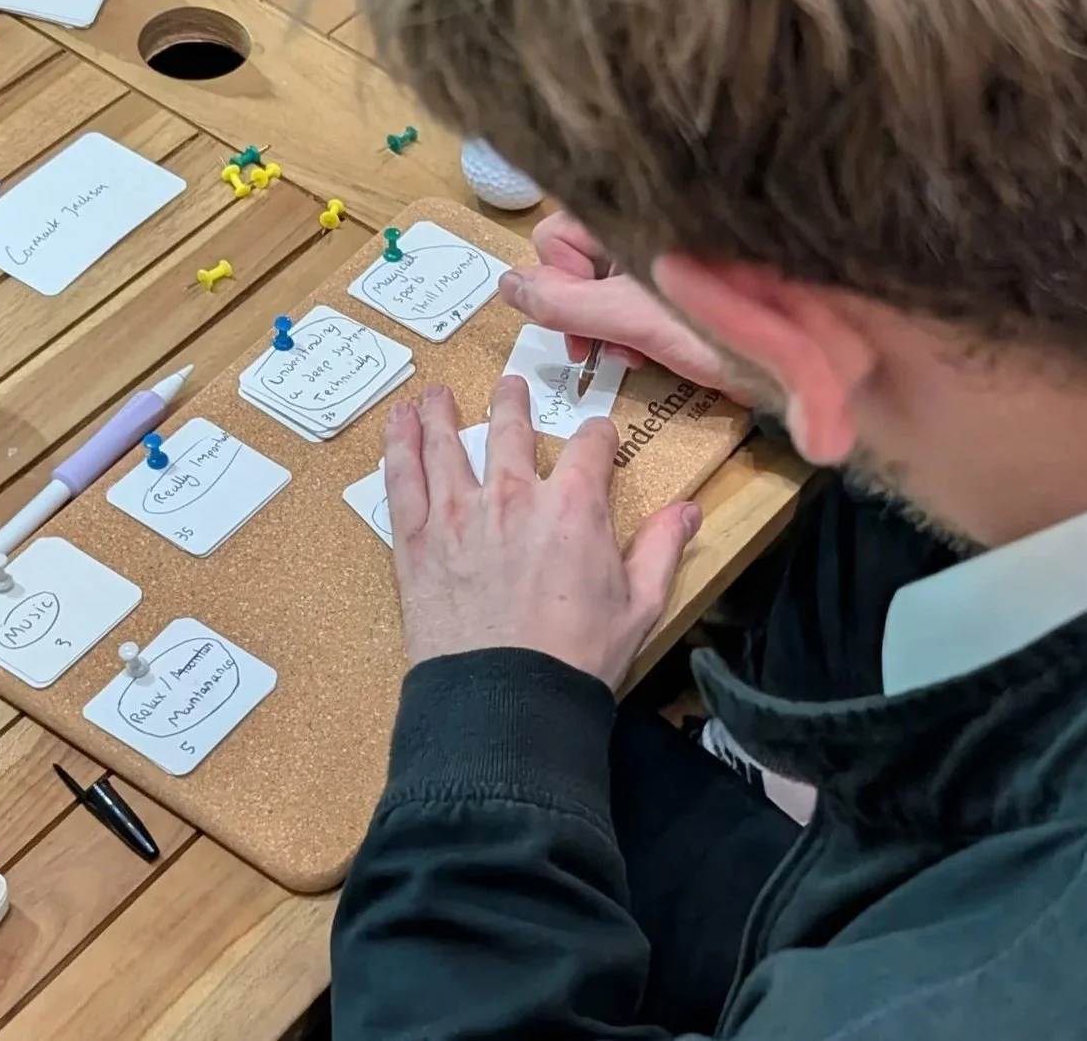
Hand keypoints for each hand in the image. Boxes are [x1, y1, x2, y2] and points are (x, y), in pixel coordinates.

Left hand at [384, 379, 700, 684]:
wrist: (508, 702)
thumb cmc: (577, 660)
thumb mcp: (640, 607)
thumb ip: (661, 549)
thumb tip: (688, 509)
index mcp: (574, 507)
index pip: (591, 446)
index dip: (598, 436)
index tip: (598, 438)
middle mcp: (513, 495)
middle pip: (511, 428)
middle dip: (513, 402)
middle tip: (510, 386)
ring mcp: (458, 513)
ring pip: (448, 442)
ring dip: (443, 412)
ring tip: (436, 394)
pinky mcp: (416, 539)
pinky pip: (403, 479)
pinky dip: (399, 445)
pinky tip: (398, 423)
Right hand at [497, 213, 744, 390]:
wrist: (798, 358)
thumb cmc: (717, 330)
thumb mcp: (633, 319)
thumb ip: (564, 302)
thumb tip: (504, 285)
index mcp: (630, 218)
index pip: (554, 235)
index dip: (559, 281)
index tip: (581, 322)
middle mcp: (644, 228)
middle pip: (576, 261)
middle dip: (580, 311)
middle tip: (594, 353)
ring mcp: (665, 256)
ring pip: (603, 286)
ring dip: (605, 326)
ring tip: (632, 356)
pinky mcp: (684, 285)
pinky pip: (633, 300)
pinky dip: (633, 328)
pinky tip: (650, 353)